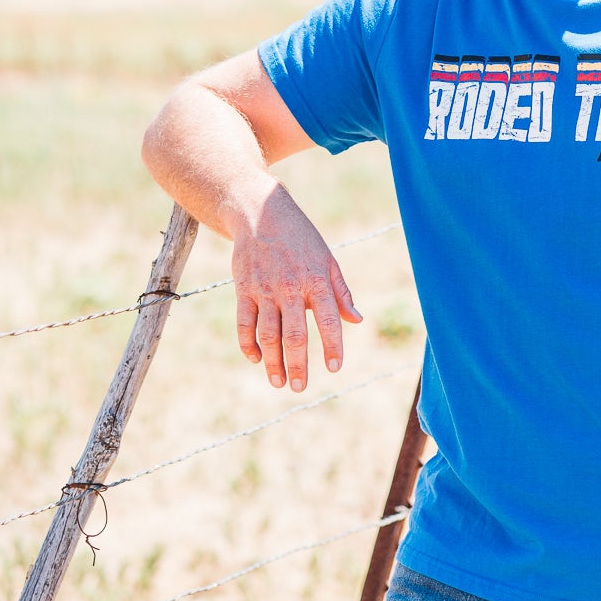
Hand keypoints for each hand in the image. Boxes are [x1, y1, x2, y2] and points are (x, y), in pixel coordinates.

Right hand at [229, 183, 361, 391]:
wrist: (260, 213)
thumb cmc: (301, 239)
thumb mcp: (327, 260)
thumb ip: (341, 293)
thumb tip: (356, 320)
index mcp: (316, 280)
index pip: (328, 320)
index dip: (332, 345)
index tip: (334, 368)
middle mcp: (290, 288)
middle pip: (294, 335)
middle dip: (298, 365)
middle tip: (300, 387)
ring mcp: (264, 289)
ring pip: (268, 334)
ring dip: (273, 362)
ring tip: (279, 382)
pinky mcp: (244, 289)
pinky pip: (245, 323)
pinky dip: (249, 344)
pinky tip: (257, 359)